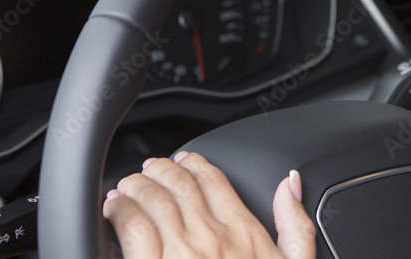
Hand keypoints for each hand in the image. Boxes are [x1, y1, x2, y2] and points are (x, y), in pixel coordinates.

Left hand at [103, 151, 315, 258]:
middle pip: (179, 183)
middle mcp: (212, 238)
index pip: (213, 179)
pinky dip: (121, 211)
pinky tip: (115, 210)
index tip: (183, 160)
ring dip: (137, 186)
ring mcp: (181, 254)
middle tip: (149, 168)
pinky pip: (133, 227)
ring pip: (152, 199)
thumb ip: (295, 225)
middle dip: (160, 169)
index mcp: (244, 234)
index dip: (194, 163)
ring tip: (128, 186)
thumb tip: (288, 183)